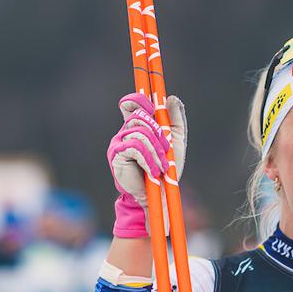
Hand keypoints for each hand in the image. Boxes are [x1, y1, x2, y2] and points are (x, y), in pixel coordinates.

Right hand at [107, 92, 186, 236]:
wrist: (158, 194)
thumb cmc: (166, 168)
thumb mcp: (176, 141)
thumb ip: (175, 119)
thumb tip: (170, 97)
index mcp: (137, 126)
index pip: (131, 103)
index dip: (139, 98)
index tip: (153, 104)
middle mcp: (125, 131)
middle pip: (139, 116)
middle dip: (158, 131)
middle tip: (167, 148)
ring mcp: (118, 142)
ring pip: (140, 132)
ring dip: (156, 151)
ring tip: (162, 166)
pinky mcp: (116, 155)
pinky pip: (135, 147)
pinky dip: (149, 160)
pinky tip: (153, 171)